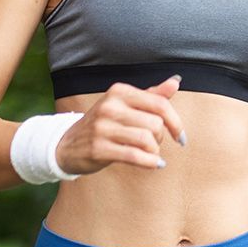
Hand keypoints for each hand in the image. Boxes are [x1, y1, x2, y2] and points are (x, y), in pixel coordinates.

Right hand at [55, 76, 187, 174]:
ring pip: (146, 140)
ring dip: (155, 151)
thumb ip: (152, 95)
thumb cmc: (104, 124)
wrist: (67, 145)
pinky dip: (150, 163)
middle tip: (153, 145)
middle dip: (160, 138)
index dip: (176, 122)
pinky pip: (134, 156)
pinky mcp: (98, 148)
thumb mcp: (125, 105)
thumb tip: (176, 81)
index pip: (160, 104)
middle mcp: (110, 106)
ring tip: (151, 154)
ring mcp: (102, 127)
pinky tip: (154, 164)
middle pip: (155, 124)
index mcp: (119, 91)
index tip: (180, 136)